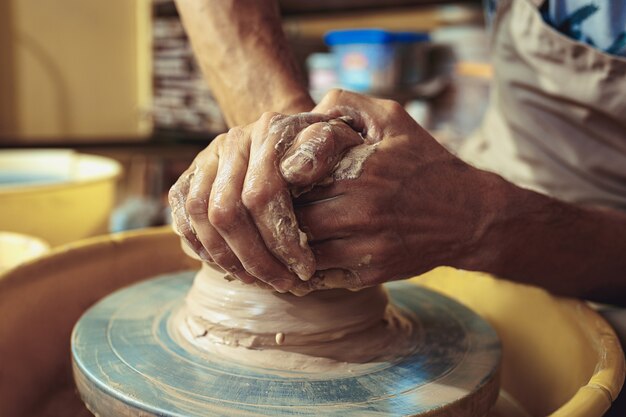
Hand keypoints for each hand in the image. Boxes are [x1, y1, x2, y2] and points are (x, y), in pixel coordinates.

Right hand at [168, 112, 362, 291]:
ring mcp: (206, 159)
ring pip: (201, 217)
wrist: (295, 137)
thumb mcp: (338, 142)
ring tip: (260, 281)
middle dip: (255, 258)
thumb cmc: (324, 149)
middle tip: (283, 284)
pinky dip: (204, 250)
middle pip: (226, 211)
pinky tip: (234, 268)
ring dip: (229, 260)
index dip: (281, 239)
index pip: (261, 194)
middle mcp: (231, 142)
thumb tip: (294, 172)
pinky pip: (184, 219)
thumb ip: (323, 149)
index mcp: (267, 131)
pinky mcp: (188, 178)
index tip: (305, 269)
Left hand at [286, 90, 495, 291]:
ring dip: (291, 243)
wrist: (470, 215)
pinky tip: (305, 254)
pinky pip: (321, 276)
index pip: (293, 180)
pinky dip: (307, 268)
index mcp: (360, 171)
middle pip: (294, 218)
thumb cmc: (424, 162)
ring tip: (288, 231)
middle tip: (277, 208)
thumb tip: (306, 112)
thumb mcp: (392, 118)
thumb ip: (346, 103)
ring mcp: (366, 247)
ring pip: (302, 251)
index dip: (280, 180)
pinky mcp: (371, 273)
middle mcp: (362, 211)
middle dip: (281, 214)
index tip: (279, 178)